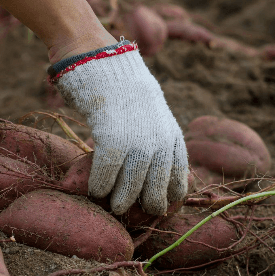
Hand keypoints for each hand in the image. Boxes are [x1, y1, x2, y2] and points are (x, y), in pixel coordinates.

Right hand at [50, 42, 187, 214]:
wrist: (105, 62)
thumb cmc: (123, 88)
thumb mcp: (152, 111)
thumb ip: (157, 135)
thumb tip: (152, 164)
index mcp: (172, 135)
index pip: (179, 176)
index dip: (171, 195)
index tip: (162, 205)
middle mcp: (160, 142)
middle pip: (157, 188)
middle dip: (148, 205)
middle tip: (137, 213)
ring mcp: (138, 144)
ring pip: (132, 188)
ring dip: (122, 202)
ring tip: (115, 208)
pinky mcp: (113, 142)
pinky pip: (107, 176)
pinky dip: (99, 186)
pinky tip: (95, 190)